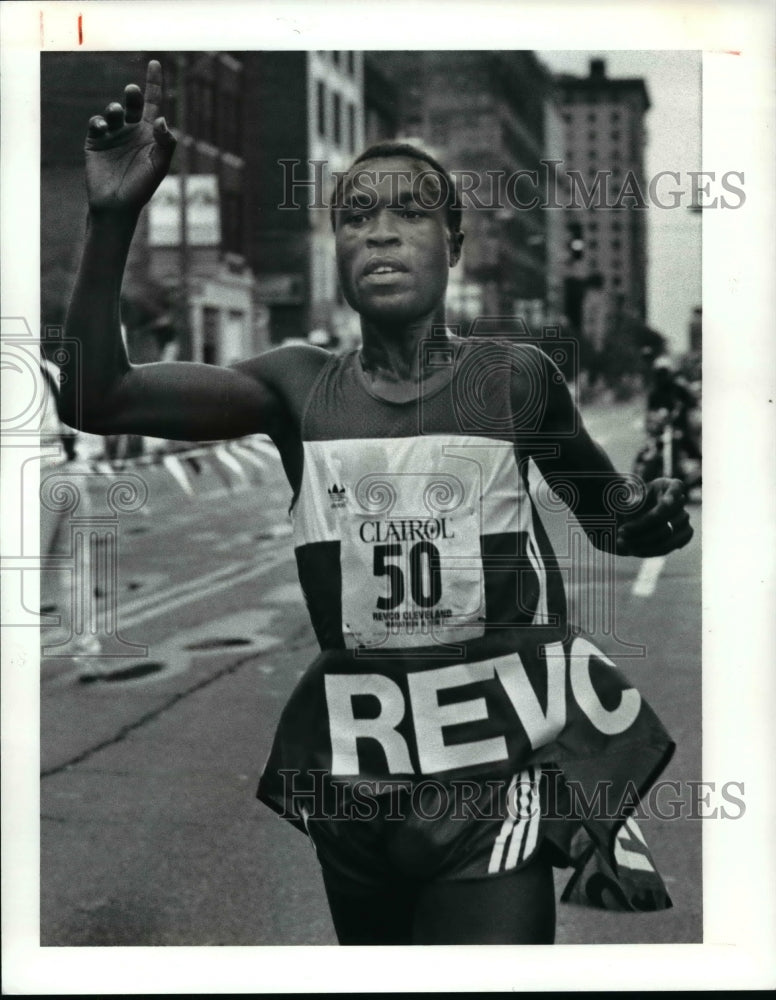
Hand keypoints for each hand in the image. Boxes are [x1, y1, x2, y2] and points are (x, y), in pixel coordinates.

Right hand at [84, 60, 175, 215]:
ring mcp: (113, 134)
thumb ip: (166, 144)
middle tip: (132, 92)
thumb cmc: (141, 188)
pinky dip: (100, 122)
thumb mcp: (159, 166)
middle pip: (133, 103)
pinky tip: (103, 129)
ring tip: (116, 113)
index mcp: (150, 134)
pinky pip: (97, 123)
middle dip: (132, 94)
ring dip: (114, 109)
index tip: (153, 63)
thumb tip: (163, 119)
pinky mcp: (96, 141)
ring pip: (113, 110)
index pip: (153, 104)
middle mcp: (132, 130)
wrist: (116, 206)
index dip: (154, 83)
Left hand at [616, 477, 692, 556]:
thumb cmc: (626, 503)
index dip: (672, 497)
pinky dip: (650, 550)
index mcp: (667, 485)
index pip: (676, 488)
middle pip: (667, 515)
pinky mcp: (684, 536)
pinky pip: (670, 546)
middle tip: (621, 530)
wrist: (628, 518)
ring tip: (623, 542)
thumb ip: (631, 498)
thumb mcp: (625, 496)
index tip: (665, 503)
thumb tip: (633, 504)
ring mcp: (684, 519)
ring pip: (668, 533)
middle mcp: (679, 501)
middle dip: (642, 525)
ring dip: (643, 540)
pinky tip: (633, 550)